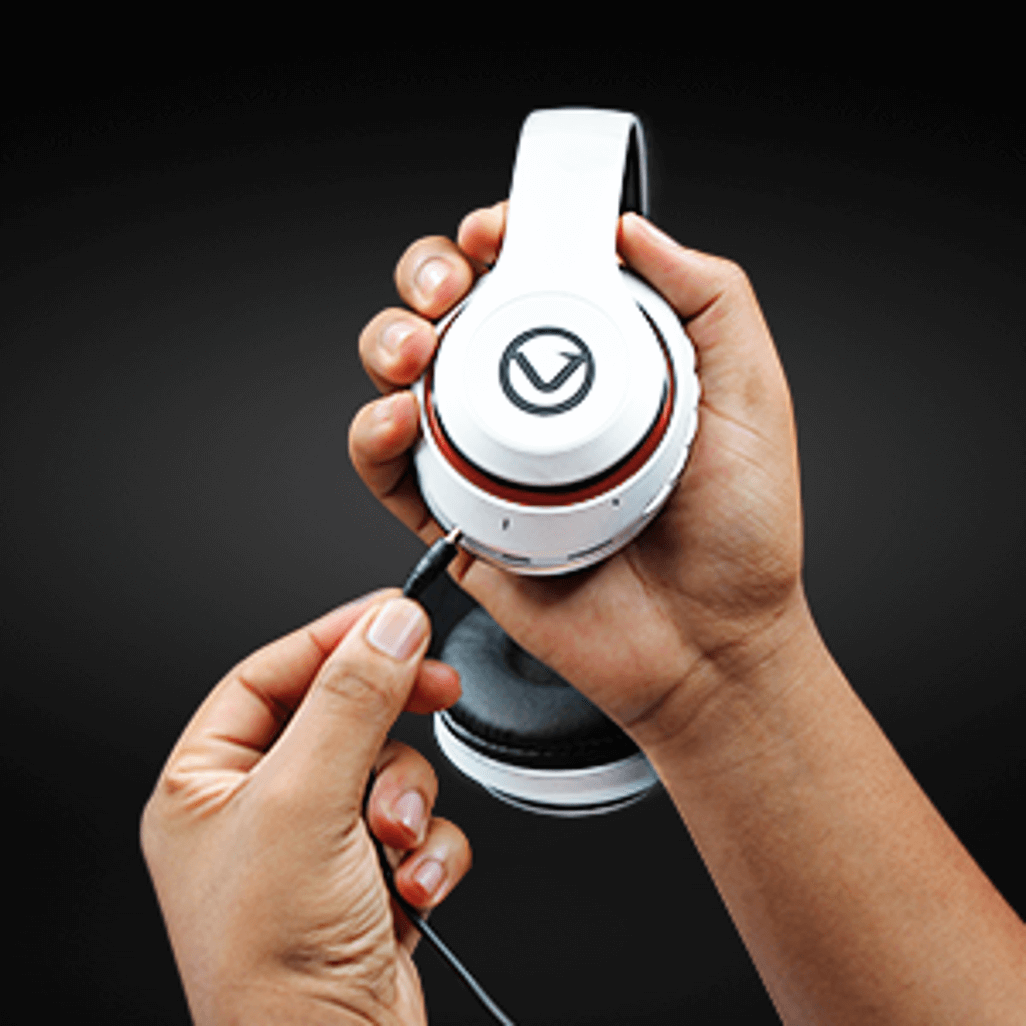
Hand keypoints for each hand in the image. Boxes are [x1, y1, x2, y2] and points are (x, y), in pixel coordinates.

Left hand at [141, 592, 470, 1025]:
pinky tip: (412, 887)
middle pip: (338, 716)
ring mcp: (313, 846)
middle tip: (436, 685)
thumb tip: (388, 624)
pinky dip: (427, 849)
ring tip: (397, 839)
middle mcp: (255, 811)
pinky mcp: (366, 877)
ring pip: (386, 768)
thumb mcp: (306, 802)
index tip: (394, 616)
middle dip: (389, 718)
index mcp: (205, 785)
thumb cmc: (274, 965)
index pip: (270, 675)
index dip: (334, 639)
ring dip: (409, 798)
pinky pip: (415, 823)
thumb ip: (352, 700)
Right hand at [348, 206, 807, 754]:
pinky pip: (391, 469)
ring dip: (387, 342)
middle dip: (426, 276)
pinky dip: (372, 435)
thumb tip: (633, 227)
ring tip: (415, 349)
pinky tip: (397, 417)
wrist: (712, 644)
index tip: (497, 232)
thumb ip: (711, 296)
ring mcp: (491, 462)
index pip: (526, 278)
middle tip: (448, 286)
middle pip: (452, 314)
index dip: (497, 239)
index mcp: (595, 364)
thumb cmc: (740, 533)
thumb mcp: (750, 392)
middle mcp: (535, 407)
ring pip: (406, 379)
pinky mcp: (459, 522)